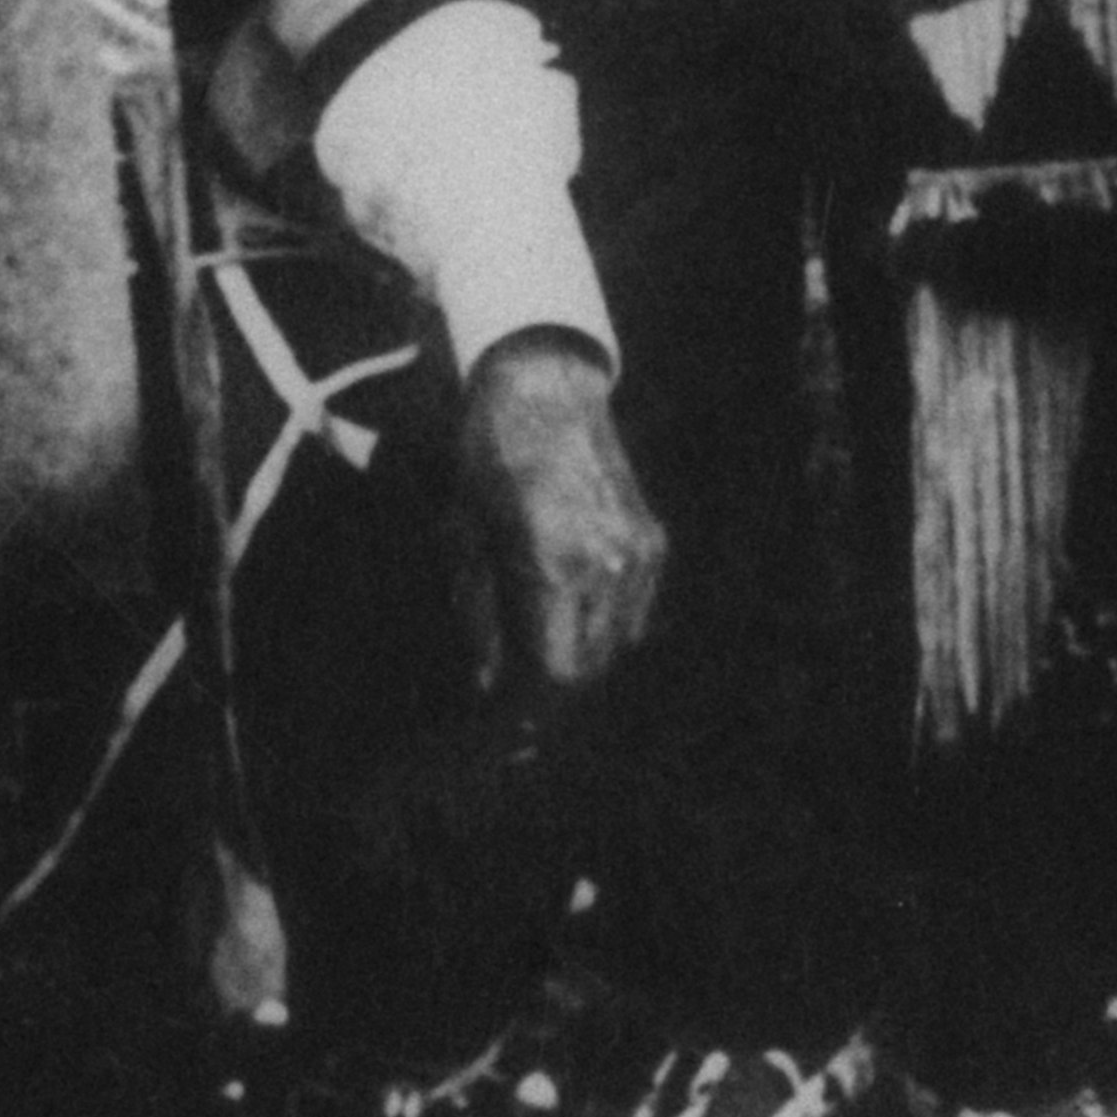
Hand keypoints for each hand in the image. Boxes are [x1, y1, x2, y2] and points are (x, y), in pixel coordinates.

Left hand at [456, 330, 667, 693]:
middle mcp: (608, 564)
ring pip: (615, 645)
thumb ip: (480, 619)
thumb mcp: (465, 539)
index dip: (528, 709)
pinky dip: (602, 628)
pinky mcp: (652, 541)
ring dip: (577, 662)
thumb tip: (487, 687)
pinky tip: (566, 618)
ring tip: (534, 663)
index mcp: (554, 564)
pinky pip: (632, 612)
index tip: (502, 726)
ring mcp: (637, 553)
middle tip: (511, 704)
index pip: (556, 672)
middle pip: (589, 668)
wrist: (544, 389)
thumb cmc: (489, 460)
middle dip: (548, 693)